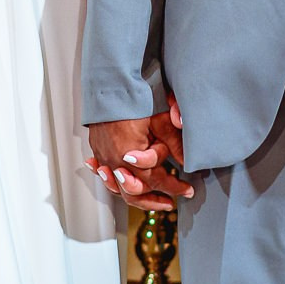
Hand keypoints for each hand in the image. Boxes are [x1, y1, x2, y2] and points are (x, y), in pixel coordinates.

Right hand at [87, 96, 191, 211]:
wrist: (111, 81)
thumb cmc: (135, 96)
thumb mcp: (160, 119)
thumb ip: (174, 143)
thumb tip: (186, 161)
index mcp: (132, 155)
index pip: (157, 180)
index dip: (174, 187)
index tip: (187, 190)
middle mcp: (115, 160)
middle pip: (135, 192)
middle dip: (154, 199)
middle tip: (169, 202)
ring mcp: (103, 155)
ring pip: (118, 187)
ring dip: (135, 195)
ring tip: (149, 197)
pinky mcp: (97, 148)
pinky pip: (104, 172)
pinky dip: (112, 181)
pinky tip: (119, 182)